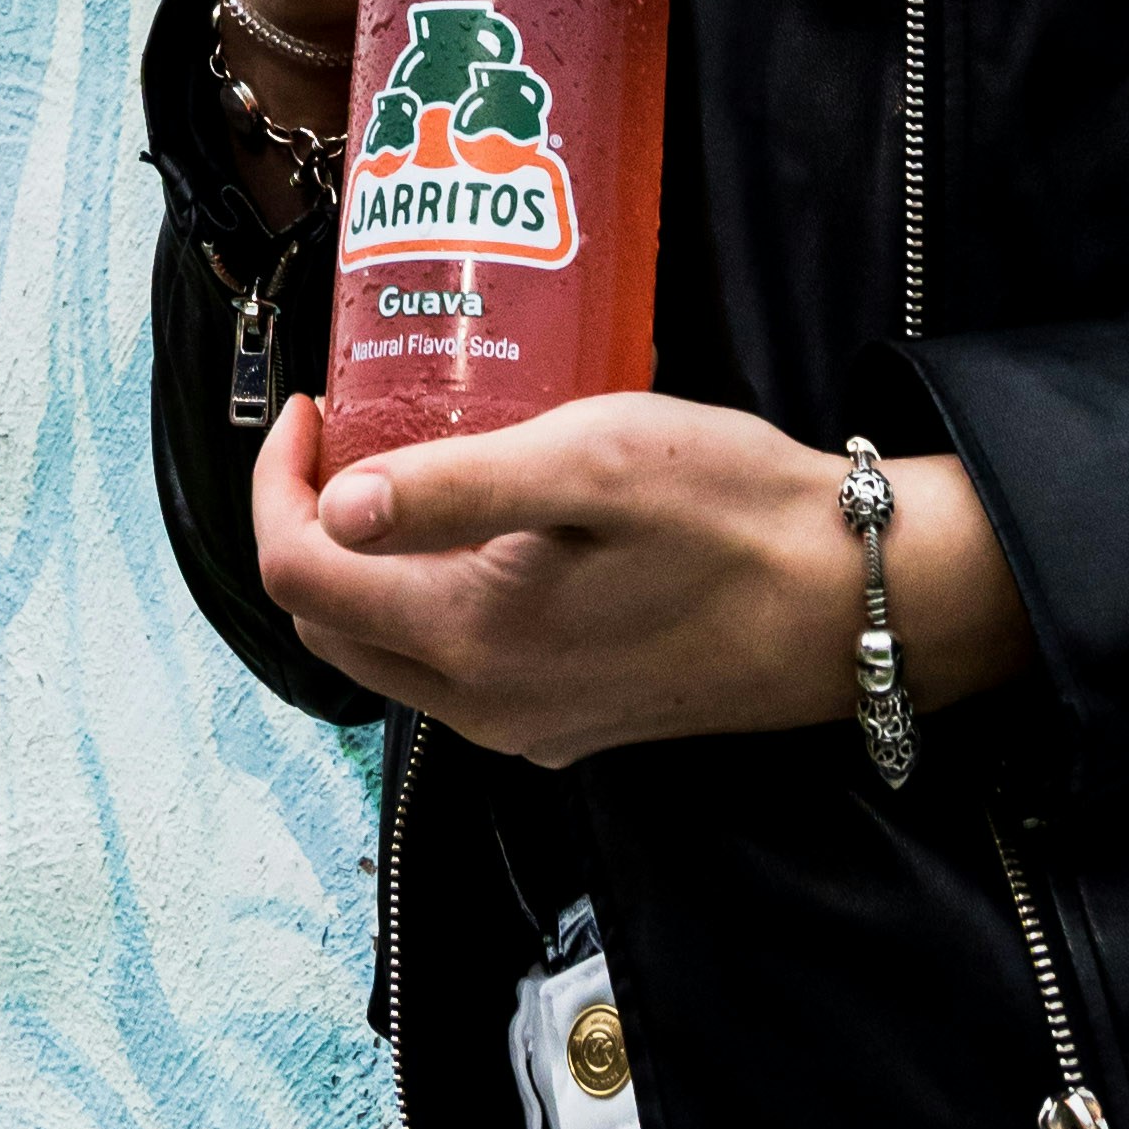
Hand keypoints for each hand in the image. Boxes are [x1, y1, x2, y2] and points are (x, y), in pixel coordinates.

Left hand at [248, 392, 1035, 769]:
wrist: (853, 601)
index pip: (298, 574)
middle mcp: (482, 707)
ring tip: (404, 461)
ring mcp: (527, 725)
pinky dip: (425, 595)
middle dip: (305, 524)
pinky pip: (453, 667)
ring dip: (364, 562)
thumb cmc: (731, 511)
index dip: (275, 483)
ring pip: (387, 648)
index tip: (315, 402)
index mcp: (469, 641)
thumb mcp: (591, 462)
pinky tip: (478, 524)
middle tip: (346, 427)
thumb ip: (455, 486)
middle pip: (328, 620)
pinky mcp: (570, 720)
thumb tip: (333, 505)